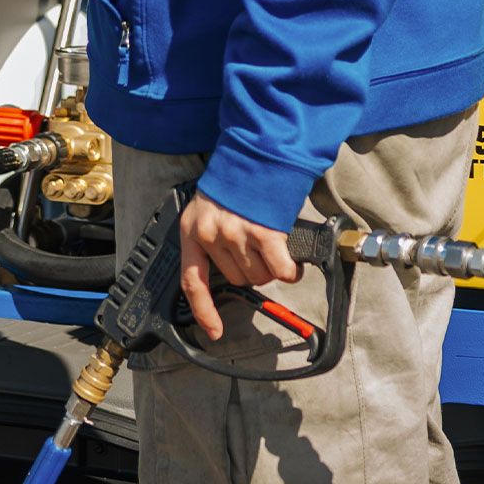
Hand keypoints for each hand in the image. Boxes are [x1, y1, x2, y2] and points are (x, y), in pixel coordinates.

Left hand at [179, 193, 299, 344]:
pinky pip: (279, 270)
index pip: (192, 281)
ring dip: (271, 269)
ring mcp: (236, 233)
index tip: (214, 331)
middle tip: (259, 249)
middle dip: (252, 270)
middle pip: (236, 279)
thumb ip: (213, 238)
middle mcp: (211, 234)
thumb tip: (233, 270)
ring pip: (258, 276)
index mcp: (193, 230)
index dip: (203, 310)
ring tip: (273, 246)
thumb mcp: (211, 208)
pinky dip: (289, 271)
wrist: (258, 152)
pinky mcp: (263, 232)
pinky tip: (291, 261)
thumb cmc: (237, 180)